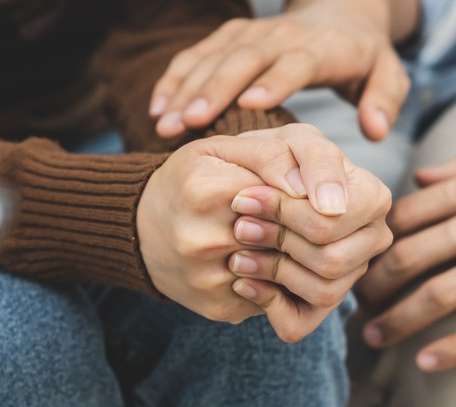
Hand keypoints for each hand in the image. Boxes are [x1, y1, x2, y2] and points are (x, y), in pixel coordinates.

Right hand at [137, 124, 354, 326]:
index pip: (286, 196)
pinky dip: (282, 278)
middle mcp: (201, 240)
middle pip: (288, 236)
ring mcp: (208, 279)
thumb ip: (272, 155)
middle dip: (306, 225)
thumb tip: (308, 190)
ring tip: (293, 236)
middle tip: (313, 216)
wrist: (142, 227)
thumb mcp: (225, 148)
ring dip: (297, 253)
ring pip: (285, 268)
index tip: (312, 191)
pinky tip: (272, 260)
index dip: (306, 193)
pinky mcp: (219, 306)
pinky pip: (274, 295)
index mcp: (206, 191)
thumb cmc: (195, 177)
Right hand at [149, 0, 416, 141]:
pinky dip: (176, 77)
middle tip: (188, 122)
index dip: (275, 80)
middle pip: (245, 58)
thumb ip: (385, 100)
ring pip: (215, 56)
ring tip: (163, 122)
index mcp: (323, 48)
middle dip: (215, 89)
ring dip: (187, 88)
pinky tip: (157, 106)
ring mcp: (253, 32)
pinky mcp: (233, 34)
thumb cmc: (363, 55)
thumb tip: (375, 130)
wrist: (340, 12)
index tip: (250, 105)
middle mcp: (284, 36)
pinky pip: (199, 52)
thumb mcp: (388, 73)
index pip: (297, 61)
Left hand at [227, 157, 391, 341]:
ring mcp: (351, 272)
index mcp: (372, 195)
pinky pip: (300, 321)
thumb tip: (327, 204)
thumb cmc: (260, 163)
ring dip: (272, 273)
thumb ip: (297, 158)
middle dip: (278, 242)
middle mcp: (372, 237)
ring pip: (323, 290)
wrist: (230, 193)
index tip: (242, 199)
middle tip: (238, 226)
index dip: (284, 211)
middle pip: (332, 258)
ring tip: (237, 254)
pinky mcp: (321, 303)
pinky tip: (243, 283)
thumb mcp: (272, 142)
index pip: (334, 219)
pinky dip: (267, 305)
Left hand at [357, 131, 455, 371]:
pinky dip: (451, 348)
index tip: (362, 259)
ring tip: (373, 337)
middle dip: (373, 285)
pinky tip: (426, 362)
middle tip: (354, 303)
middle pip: (408, 257)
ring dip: (396, 321)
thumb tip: (422, 177)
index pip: (405, 215)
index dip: (375, 241)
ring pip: (437, 295)